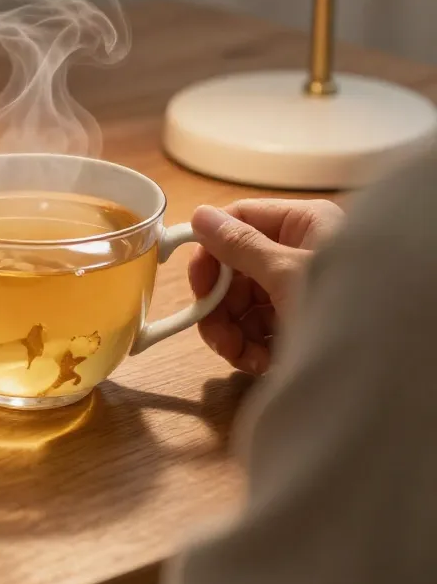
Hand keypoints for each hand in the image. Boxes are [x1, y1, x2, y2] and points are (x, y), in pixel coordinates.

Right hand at [189, 199, 345, 375]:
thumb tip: (201, 216)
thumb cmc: (347, 307)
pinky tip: (260, 363)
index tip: (195, 284)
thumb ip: (241, 245)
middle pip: (237, 269)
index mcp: (303, 224)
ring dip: (234, 333)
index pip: (239, 221)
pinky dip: (252, 347)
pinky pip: (260, 327)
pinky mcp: (300, 320)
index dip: (211, 251)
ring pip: (244, 303)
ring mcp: (300, 288)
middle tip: (218, 336)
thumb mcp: (287, 273)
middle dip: (222, 307)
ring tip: (242, 357)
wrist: (388, 367)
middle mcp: (300, 251)